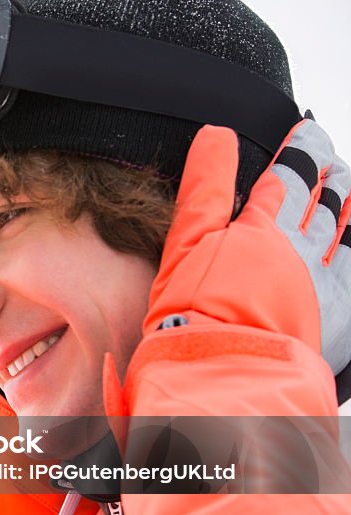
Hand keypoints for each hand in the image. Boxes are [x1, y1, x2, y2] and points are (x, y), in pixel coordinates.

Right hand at [146, 120, 350, 374]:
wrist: (228, 376)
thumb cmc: (195, 317)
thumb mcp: (185, 245)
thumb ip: (203, 188)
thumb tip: (216, 135)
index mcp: (263, 229)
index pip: (289, 175)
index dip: (302, 148)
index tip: (307, 131)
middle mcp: (303, 251)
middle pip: (329, 201)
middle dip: (333, 177)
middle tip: (335, 163)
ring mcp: (327, 285)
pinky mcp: (342, 317)